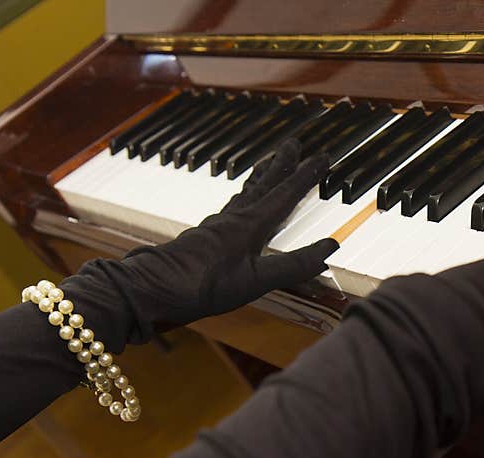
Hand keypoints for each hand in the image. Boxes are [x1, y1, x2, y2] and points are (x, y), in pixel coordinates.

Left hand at [68, 140, 337, 345]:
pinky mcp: (204, 236)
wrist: (153, 289)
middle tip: (294, 143)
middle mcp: (235, 218)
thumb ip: (293, 265)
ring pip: (246, 193)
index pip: (285, 194)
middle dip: (281, 163)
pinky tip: (240, 205)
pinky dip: (244, 197)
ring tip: (270, 165)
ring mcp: (217, 225)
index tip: (322, 156)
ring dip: (262, 177)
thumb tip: (331, 247)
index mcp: (251, 225)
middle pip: (264, 184)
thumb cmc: (205, 286)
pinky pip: (232, 207)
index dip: (305, 176)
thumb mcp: (256, 280)